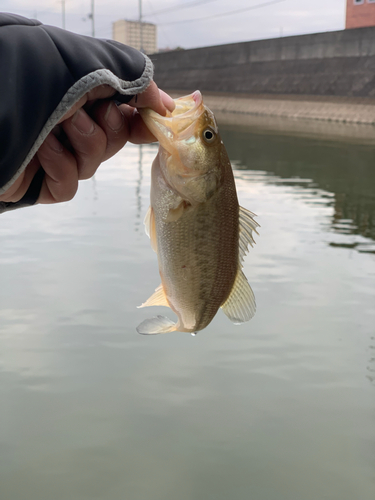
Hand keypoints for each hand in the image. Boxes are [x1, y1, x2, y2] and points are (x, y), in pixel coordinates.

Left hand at [0, 82, 174, 204]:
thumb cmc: (29, 79)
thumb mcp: (88, 65)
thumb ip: (132, 77)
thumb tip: (166, 104)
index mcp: (83, 96)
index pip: (126, 112)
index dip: (143, 119)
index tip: (157, 120)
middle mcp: (72, 124)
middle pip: (115, 139)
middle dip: (108, 128)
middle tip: (87, 112)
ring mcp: (59, 154)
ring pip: (95, 163)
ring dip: (83, 143)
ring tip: (55, 125)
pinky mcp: (46, 182)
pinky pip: (71, 185)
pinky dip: (60, 166)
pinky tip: (40, 149)